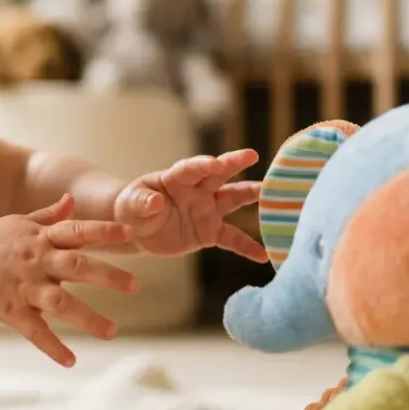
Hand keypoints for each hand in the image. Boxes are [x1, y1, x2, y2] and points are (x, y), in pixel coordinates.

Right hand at [0, 194, 136, 366]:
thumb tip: (72, 200)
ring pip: (59, 304)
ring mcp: (24, 287)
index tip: (129, 233)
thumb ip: (50, 216)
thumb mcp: (21, 223)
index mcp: (41, 238)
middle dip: (105, 275)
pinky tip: (71, 361)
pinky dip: (52, 347)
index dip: (103, 232)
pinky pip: (34, 331)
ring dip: (86, 317)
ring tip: (112, 332)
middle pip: (75, 267)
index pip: (77, 231)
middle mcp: (36, 261)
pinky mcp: (11, 311)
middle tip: (134, 285)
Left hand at [113, 148, 267, 261]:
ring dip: (252, 197)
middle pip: (219, 174)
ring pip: (233, 200)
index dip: (203, 165)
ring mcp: (207, 209)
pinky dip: (247, 246)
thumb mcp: (131, 205)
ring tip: (277, 197)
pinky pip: (232, 238)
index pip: (191, 168)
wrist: (139, 229)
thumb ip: (142, 202)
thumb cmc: (133, 208)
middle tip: (251, 155)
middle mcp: (197, 190)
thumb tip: (155, 202)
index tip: (216, 164)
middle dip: (234, 164)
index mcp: (176, 178)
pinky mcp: (211, 231)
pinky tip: (264, 255)